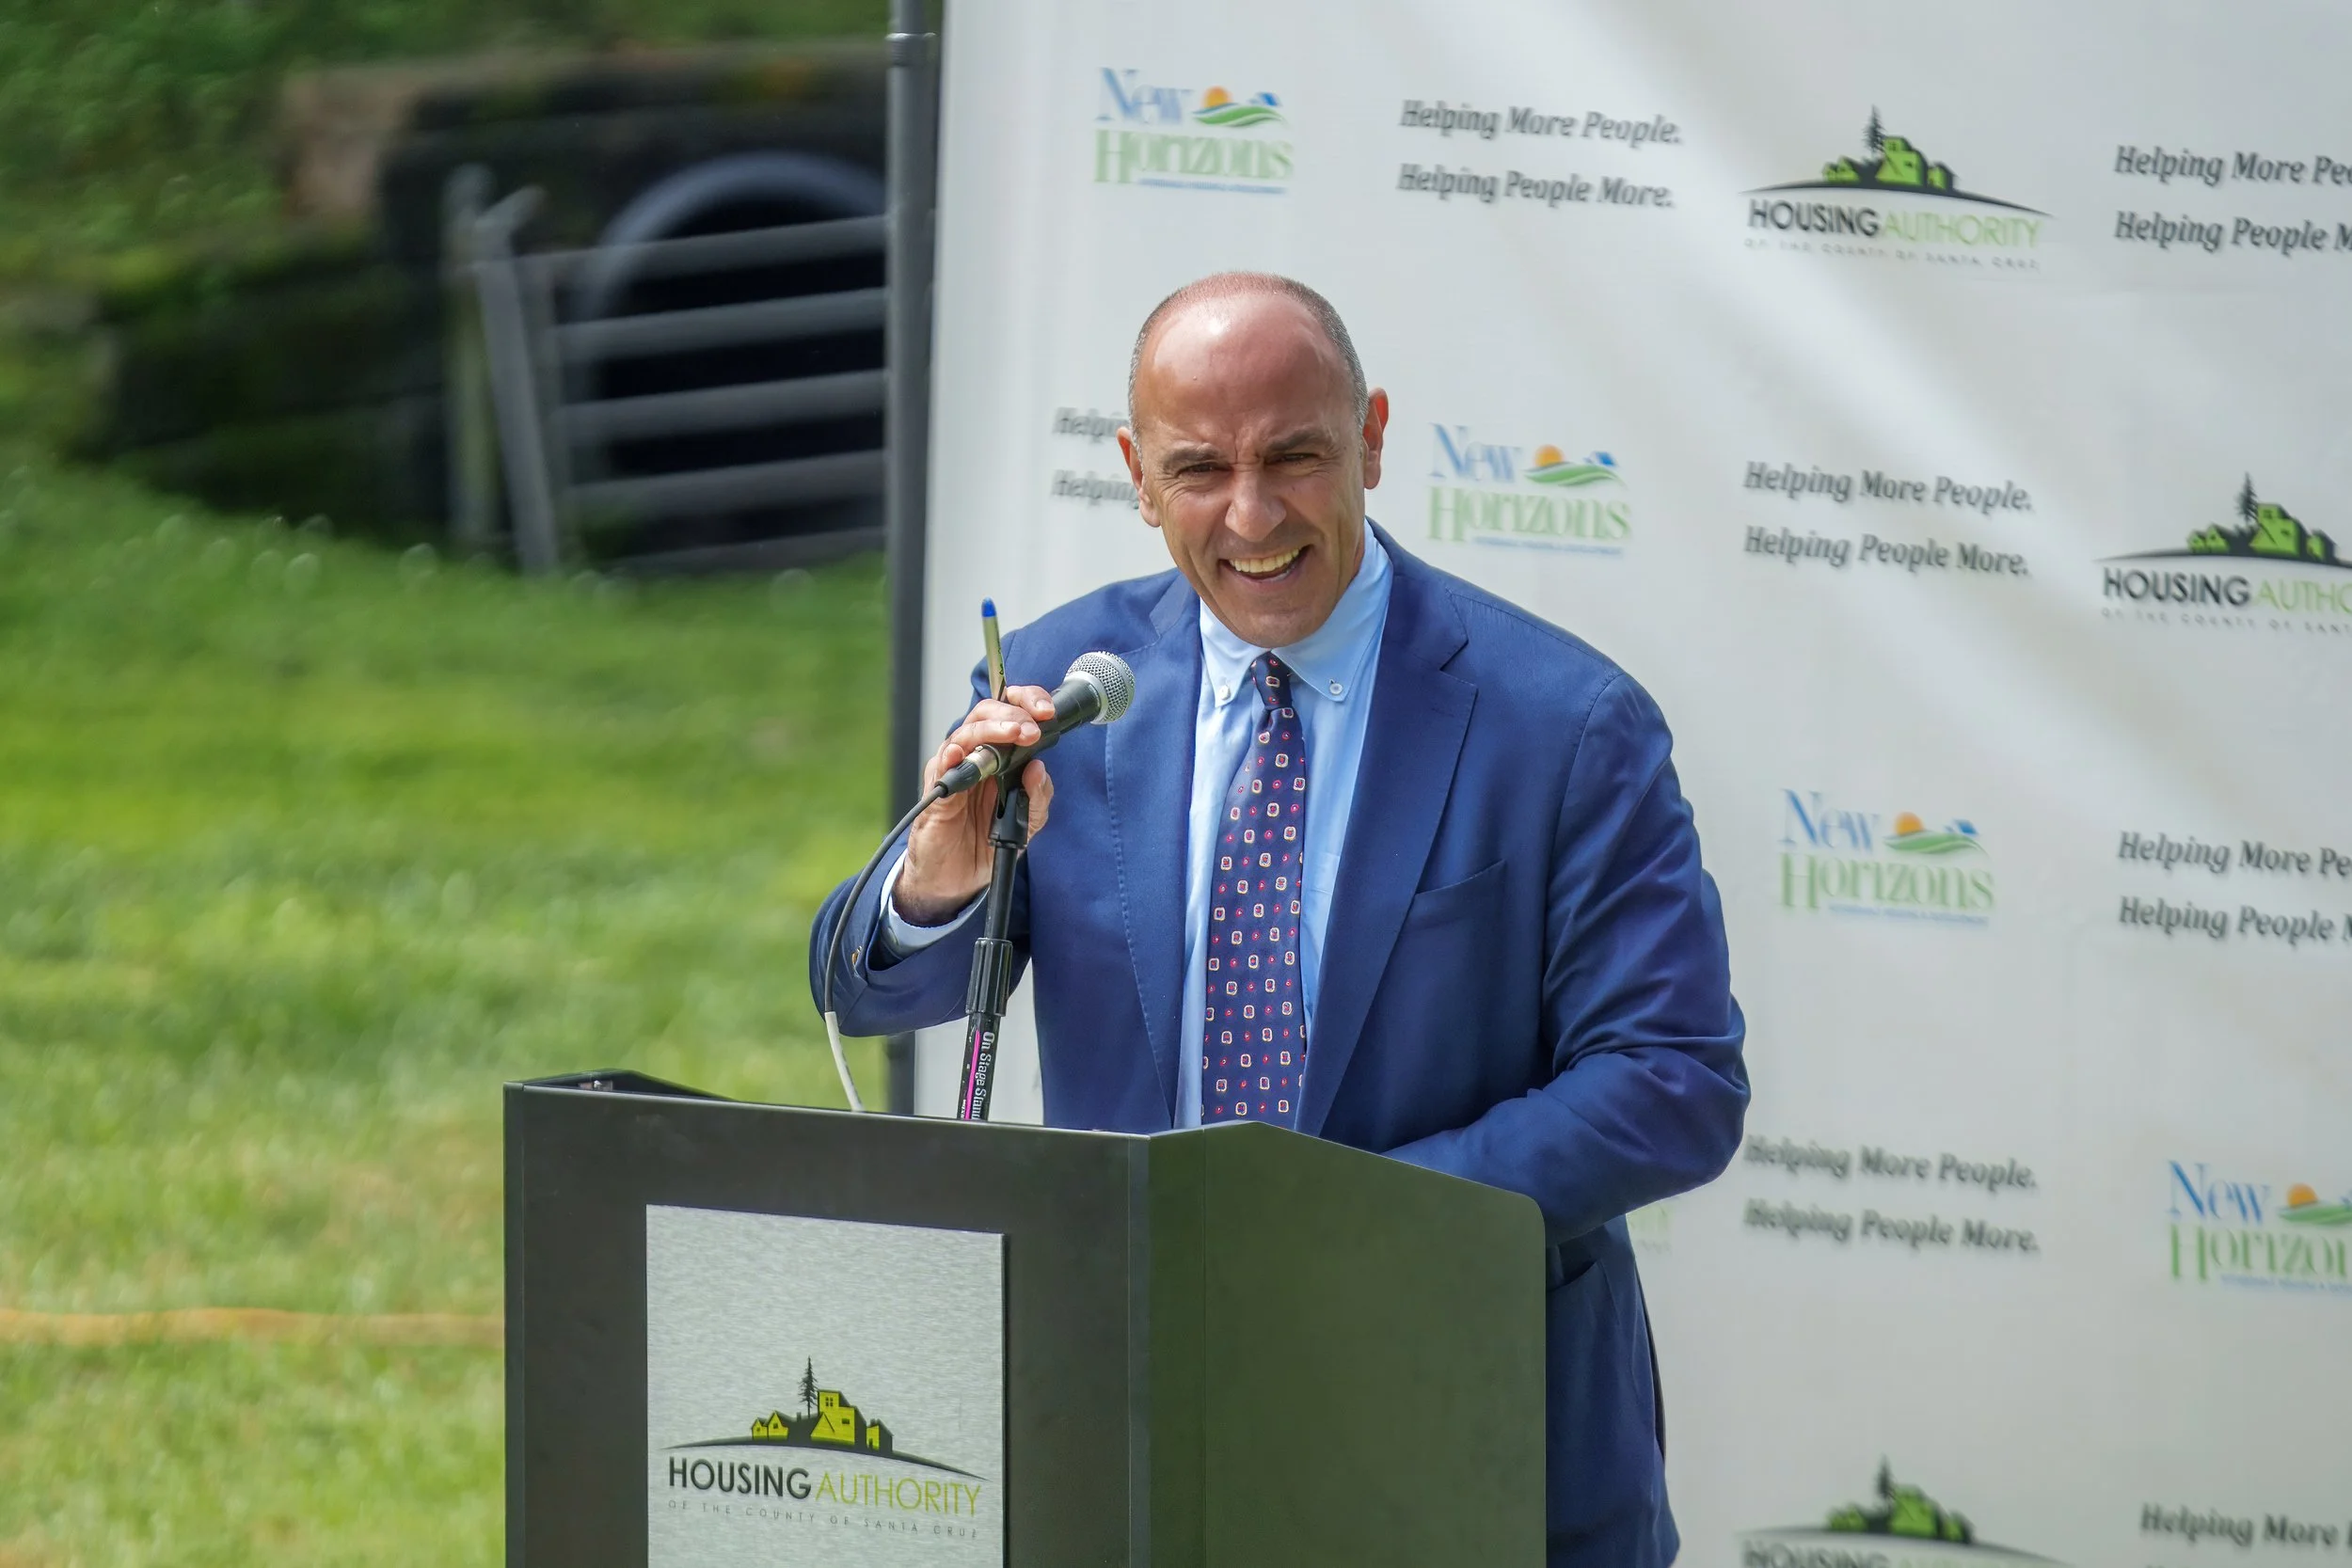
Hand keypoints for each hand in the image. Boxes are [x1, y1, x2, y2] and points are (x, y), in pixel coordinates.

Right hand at [892, 685, 1058, 923]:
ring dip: (991, 730)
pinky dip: (951, 758)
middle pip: (986, 713)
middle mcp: (974, 756)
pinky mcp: (937, 794)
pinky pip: (941, 769)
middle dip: (1012, 714)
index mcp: (999, 755)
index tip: (1048, 712)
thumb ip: (1037, 796)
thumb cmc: (986, 841)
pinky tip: (960, 754)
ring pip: (966, 734)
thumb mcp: (1026, 822)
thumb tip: (1039, 767)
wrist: (957, 879)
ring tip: (1013, 734)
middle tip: (1031, 729)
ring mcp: (953, 771)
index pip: (1010, 712)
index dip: (1028, 703)